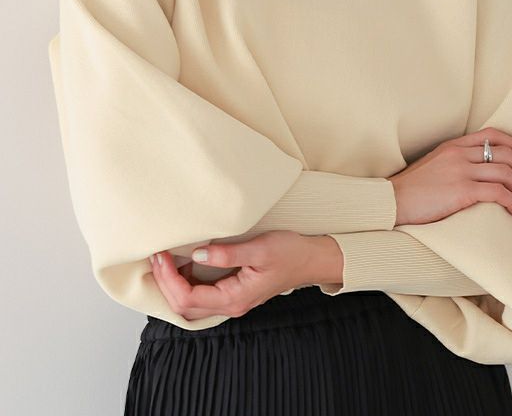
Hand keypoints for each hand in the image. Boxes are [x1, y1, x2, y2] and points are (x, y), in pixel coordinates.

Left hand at [150, 230, 315, 321]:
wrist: (311, 260)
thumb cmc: (290, 253)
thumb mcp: (260, 248)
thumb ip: (228, 254)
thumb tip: (196, 255)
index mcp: (235, 298)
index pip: (188, 298)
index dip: (169, 279)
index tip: (161, 255)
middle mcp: (230, 305)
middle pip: (184, 307)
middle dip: (164, 283)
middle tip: (155, 256)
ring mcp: (232, 301)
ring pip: (191, 304)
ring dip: (172, 285)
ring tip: (163, 260)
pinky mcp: (233, 292)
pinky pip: (201, 296)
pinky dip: (185, 283)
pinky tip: (182, 265)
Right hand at [388, 127, 511, 224]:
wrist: (391, 201)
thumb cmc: (410, 190)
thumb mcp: (432, 166)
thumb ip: (453, 164)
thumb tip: (476, 176)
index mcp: (453, 146)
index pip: (491, 135)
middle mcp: (459, 154)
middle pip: (505, 154)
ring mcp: (460, 171)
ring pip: (505, 173)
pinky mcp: (461, 190)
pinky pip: (497, 192)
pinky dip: (511, 201)